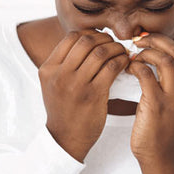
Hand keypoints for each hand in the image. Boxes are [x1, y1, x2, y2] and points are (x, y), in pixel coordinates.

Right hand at [40, 30, 129, 161]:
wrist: (65, 139)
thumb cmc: (64, 110)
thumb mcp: (53, 84)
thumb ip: (64, 64)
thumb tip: (87, 41)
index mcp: (48, 68)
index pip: (71, 37)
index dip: (90, 34)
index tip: (101, 40)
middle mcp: (59, 74)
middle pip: (86, 41)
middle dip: (105, 39)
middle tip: (114, 45)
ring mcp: (76, 84)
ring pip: (101, 52)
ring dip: (116, 49)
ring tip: (122, 53)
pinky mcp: (93, 95)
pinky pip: (112, 68)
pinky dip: (122, 61)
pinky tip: (125, 64)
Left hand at [127, 33, 173, 173]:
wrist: (160, 156)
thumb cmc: (161, 129)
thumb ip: (169, 84)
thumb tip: (151, 60)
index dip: (162, 41)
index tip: (145, 41)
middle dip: (154, 41)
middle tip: (137, 41)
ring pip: (163, 59)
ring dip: (144, 53)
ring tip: (131, 56)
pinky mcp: (157, 104)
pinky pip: (145, 75)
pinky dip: (134, 67)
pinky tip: (127, 69)